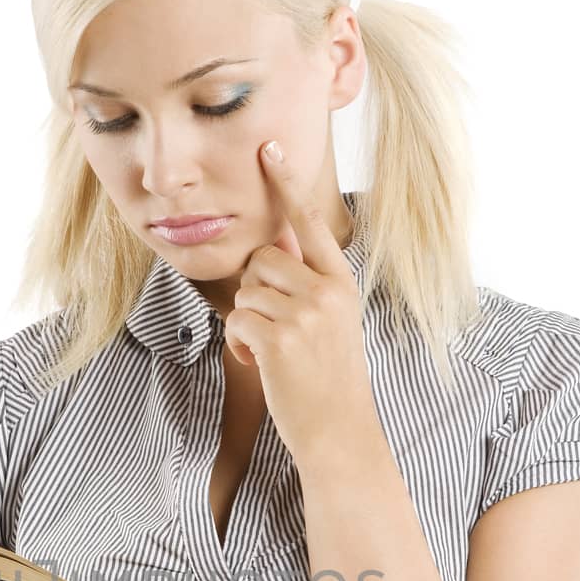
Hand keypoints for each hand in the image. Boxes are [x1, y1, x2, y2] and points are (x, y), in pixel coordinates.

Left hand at [225, 140, 375, 464]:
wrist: (338, 433)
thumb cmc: (327, 380)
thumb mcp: (330, 323)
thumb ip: (306, 283)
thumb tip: (273, 245)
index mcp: (342, 283)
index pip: (309, 223)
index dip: (286, 184)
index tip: (268, 148)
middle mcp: (327, 292)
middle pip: (263, 260)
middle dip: (256, 292)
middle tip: (275, 330)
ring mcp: (305, 314)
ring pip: (246, 291)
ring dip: (248, 323)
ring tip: (274, 352)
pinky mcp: (279, 338)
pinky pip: (237, 321)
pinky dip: (240, 345)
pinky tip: (264, 365)